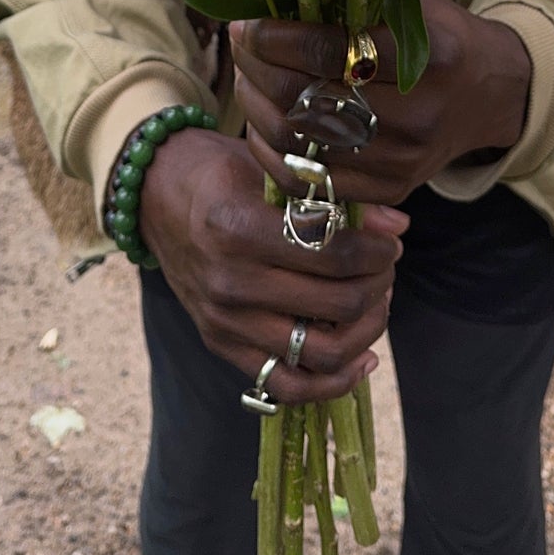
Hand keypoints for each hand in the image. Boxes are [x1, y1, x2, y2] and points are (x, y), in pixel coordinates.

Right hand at [138, 126, 407, 403]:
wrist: (156, 196)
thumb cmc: (220, 172)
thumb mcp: (272, 168)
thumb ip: (333, 196)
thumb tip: (397, 226)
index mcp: (239, 229)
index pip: (334, 254)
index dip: (377, 250)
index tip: (391, 240)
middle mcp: (230, 283)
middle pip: (336, 305)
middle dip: (378, 284)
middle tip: (386, 264)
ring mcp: (224, 322)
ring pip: (321, 353)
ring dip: (365, 330)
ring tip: (376, 301)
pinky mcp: (221, 346)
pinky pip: (286, 386)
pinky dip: (333, 382)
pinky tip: (362, 358)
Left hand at [230, 0, 530, 207]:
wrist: (489, 93)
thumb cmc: (441, 33)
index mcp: (430, 56)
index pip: (331, 51)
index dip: (275, 38)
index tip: (248, 21)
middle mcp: (419, 116)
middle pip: (308, 100)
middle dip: (257, 69)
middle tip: (240, 42)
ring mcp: (404, 161)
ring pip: (301, 145)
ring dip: (255, 108)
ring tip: (245, 76)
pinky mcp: (390, 191)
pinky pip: (310, 184)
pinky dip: (272, 154)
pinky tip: (261, 121)